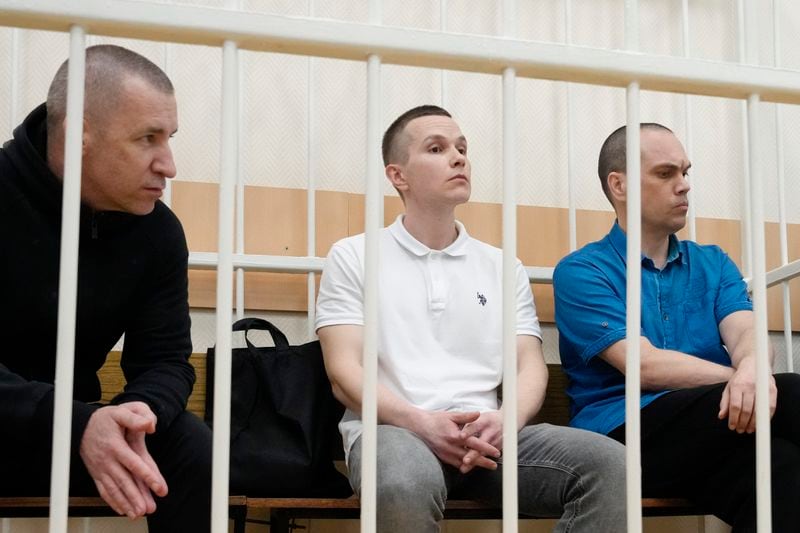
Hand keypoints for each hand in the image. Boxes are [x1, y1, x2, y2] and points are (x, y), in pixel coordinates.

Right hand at [79, 402, 166, 517]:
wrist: (81, 426)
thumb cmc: (104, 419)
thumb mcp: (121, 412)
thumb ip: (136, 418)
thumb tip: (151, 425)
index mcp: (116, 446)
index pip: (134, 463)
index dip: (147, 476)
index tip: (158, 487)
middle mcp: (108, 460)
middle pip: (124, 481)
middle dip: (136, 497)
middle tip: (147, 509)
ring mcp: (101, 469)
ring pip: (113, 489)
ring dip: (125, 503)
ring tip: (136, 514)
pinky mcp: (96, 474)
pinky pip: (103, 490)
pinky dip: (112, 502)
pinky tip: (122, 510)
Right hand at [411, 410, 498, 468]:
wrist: (420, 426)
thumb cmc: (436, 419)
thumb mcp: (452, 415)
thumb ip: (466, 417)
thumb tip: (478, 414)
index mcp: (455, 436)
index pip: (474, 444)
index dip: (486, 448)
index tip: (496, 452)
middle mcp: (451, 447)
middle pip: (471, 457)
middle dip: (484, 462)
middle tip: (494, 465)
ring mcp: (446, 454)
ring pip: (464, 463)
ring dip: (475, 465)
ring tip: (486, 466)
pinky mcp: (442, 457)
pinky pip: (455, 464)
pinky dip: (464, 465)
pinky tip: (471, 465)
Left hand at [719, 357, 776, 433]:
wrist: (753, 365)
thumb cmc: (739, 378)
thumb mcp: (728, 388)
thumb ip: (724, 402)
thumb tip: (721, 416)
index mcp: (737, 385)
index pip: (735, 406)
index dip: (734, 419)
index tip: (732, 426)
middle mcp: (749, 386)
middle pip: (747, 410)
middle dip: (743, 423)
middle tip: (740, 430)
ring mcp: (762, 388)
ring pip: (759, 410)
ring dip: (754, 423)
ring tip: (749, 429)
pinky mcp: (772, 390)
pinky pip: (770, 408)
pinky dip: (765, 418)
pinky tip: (759, 423)